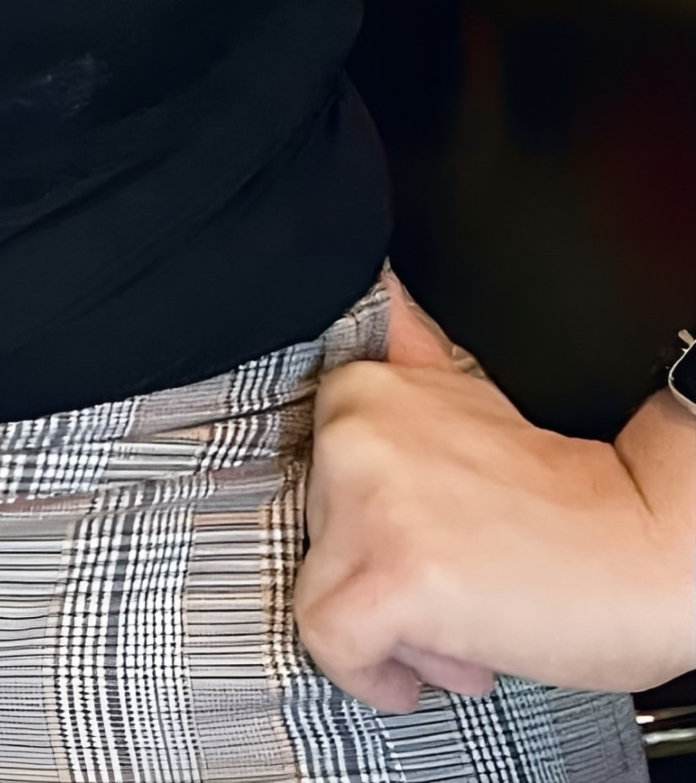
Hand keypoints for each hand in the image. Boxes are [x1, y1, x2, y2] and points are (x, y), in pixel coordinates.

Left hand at [296, 273, 695, 712]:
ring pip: (323, 591)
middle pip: (316, 537)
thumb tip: (378, 297)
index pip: (313, 481)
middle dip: (383, 577)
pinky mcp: (392, 574)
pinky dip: (375, 674)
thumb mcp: (469, 412)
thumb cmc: (575, 505)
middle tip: (467, 582)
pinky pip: (331, 640)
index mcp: (366, 391)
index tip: (426, 544)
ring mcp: (367, 502)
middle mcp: (353, 432)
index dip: (373, 527)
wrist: (660, 551)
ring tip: (471, 619)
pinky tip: (439, 668)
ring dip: (393, 627)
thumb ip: (411, 374)